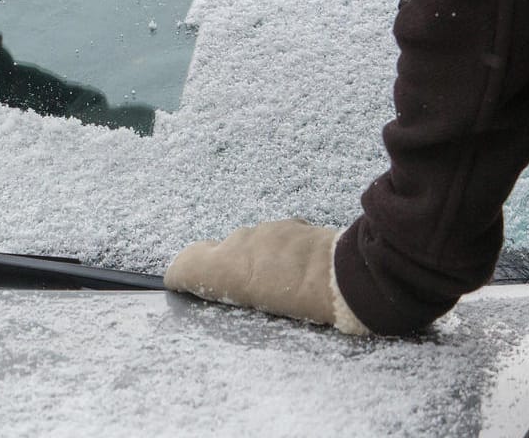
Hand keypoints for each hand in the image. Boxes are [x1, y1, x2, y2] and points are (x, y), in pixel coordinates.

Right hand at [164, 219, 369, 333]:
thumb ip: (231, 286)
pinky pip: (274, 237)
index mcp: (227, 268)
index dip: (183, 273)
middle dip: (227, 268)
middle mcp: (240, 243)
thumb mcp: (260, 303)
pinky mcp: (289, 224)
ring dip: (256, 258)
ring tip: (276, 281)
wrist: (348, 278)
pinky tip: (296, 267)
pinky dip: (277, 250)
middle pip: (221, 252)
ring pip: (250, 243)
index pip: (188, 264)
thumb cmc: (303, 301)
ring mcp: (266, 231)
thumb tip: (207, 278)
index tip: (180, 281)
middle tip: (244, 289)